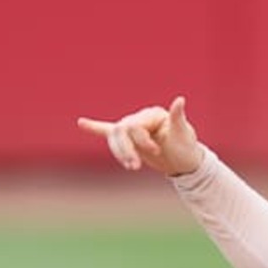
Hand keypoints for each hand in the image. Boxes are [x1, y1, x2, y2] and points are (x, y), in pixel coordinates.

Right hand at [76, 96, 202, 175]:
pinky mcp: (129, 139)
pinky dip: (95, 128)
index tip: (156, 152)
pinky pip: (108, 131)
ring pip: (114, 136)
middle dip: (126, 150)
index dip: (141, 141)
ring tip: (131, 167)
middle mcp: (141, 118)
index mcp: (152, 114)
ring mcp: (133, 127)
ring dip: (118, 152)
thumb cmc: (186, 147)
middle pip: (121, 130)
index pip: (135, 126)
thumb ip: (178, 117)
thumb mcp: (183, 135)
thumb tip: (180, 99)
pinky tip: (81, 123)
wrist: (185, 162)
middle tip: (136, 168)